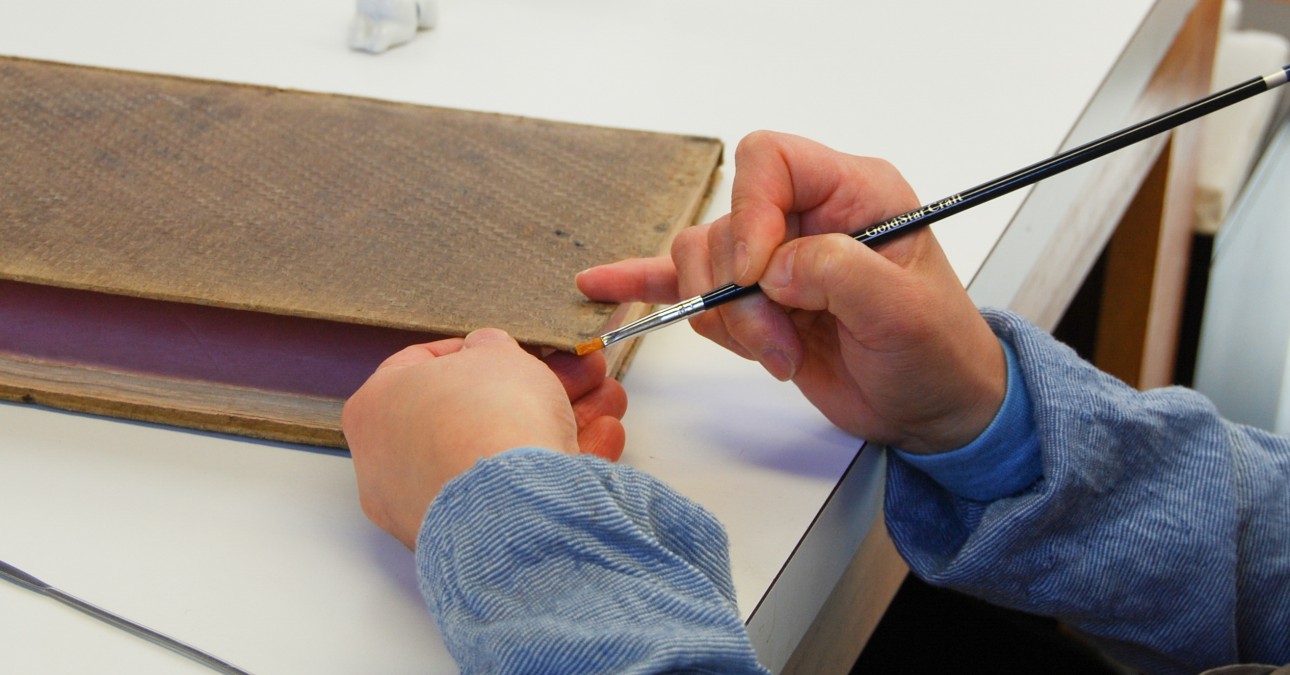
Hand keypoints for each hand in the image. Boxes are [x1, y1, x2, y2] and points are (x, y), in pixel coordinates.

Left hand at [342, 328, 627, 547]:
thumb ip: (489, 348)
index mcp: (376, 408)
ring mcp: (429, 507)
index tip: (513, 348)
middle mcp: (391, 463)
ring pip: (501, 455)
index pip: (420, 366)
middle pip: (473, 413)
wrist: (513, 505)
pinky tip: (598, 445)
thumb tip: (485, 352)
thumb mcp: (496, 353)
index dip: (476, 350)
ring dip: (558, 425)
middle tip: (575, 376)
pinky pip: (516, 495)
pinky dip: (556, 469)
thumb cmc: (488, 418)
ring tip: (604, 406)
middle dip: (535, 391)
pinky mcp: (470, 539)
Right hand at [577, 131, 1002, 452]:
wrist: (930, 408)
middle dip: (739, 293)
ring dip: (729, 321)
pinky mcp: (748, 301)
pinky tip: (603, 285)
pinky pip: (683, 283)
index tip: (758, 276)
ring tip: (779, 354)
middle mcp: (804, 217)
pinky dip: (645, 284)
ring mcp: (771, 259)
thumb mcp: (905, 313)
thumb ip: (841, 273)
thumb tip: (772, 268)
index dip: (751, 212)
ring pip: (701, 265)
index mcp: (852, 193)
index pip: (772, 162)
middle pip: (725, 224)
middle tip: (780, 341)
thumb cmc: (935, 353)